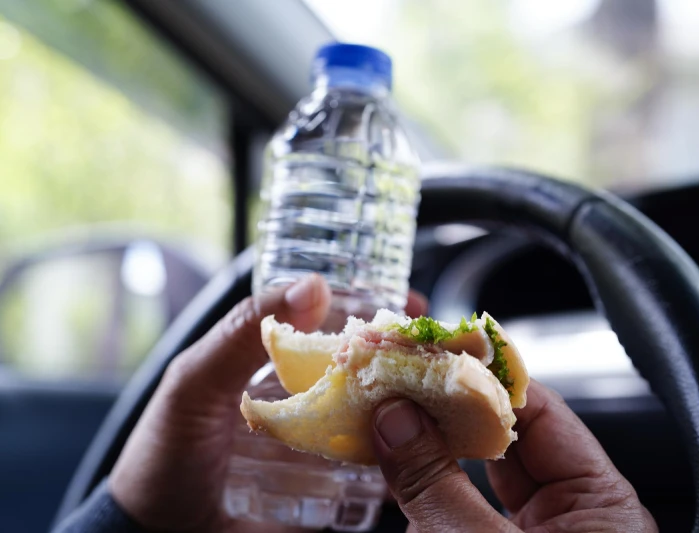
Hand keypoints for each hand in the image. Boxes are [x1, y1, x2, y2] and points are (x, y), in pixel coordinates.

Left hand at [109, 274, 426, 531]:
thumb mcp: (193, 384)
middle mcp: (309, 401)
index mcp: (276, 366)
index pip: (334, 326)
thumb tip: (313, 286)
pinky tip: (433, 449)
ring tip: (451, 394)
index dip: (374, 309)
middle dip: (411, 355)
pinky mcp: (337, 493)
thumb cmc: (164, 457)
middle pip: (371, 369)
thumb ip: (240, 332)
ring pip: (385, 417)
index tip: (412, 302)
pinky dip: (410, 458)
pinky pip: (382, 471)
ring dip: (420, 404)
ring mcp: (326, 448)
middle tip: (443, 348)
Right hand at [371, 382, 657, 532]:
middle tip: (394, 375)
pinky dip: (424, 484)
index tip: (432, 348)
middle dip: (445, 405)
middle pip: (503, 436)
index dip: (484, 374)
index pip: (540, 410)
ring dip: (428, 441)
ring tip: (383, 408)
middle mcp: (568, 516)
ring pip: (474, 472)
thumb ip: (436, 483)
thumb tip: (394, 415)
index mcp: (597, 503)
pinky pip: (457, 507)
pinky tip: (391, 460)